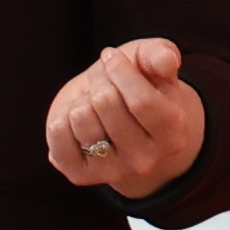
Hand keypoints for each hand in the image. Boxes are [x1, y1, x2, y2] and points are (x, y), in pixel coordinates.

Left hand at [45, 38, 206, 196]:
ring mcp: (112, 172)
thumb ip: (161, 55)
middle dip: (100, 80)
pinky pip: (57, 131)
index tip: (111, 56)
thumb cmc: (138, 84)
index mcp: (172, 135)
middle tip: (104, 83)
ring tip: (94, 104)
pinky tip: (77, 120)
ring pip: (80, 115)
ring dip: (82, 98)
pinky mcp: (79, 175)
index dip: (120, 70)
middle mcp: (145, 160)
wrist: (115, 120)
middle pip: (105, 102)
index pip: (141, 101)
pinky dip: (62, 115)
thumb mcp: (152, 63)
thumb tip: (166, 62)